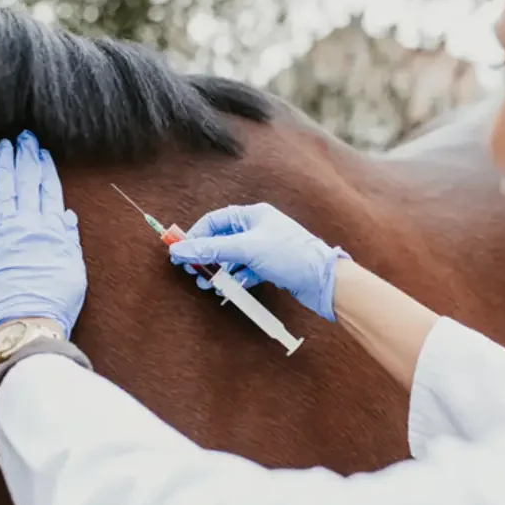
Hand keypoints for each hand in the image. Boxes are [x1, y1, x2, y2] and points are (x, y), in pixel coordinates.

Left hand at [0, 131, 85, 342]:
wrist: (28, 322)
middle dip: (26, 157)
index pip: (50, 191)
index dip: (46, 168)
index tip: (43, 152)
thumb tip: (67, 217)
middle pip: (27, 183)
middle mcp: (28, 225)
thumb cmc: (55, 302)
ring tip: (5, 145)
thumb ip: (69, 240)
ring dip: (5, 164)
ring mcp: (3, 232)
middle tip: (24, 137)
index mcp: (53, 231)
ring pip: (4, 189)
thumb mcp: (74, 270)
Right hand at [168, 203, 348, 320]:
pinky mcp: (270, 266)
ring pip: (231, 258)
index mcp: (253, 215)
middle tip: (192, 273)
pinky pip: (244, 271)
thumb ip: (212, 249)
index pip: (214, 221)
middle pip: (220, 240)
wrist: (324, 281)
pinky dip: (234, 279)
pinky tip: (230, 289)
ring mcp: (264, 248)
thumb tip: (181, 249)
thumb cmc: (291, 256)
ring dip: (218, 271)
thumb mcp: (247, 249)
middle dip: (205, 257)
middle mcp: (258, 228)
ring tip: (208, 285)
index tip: (180, 253)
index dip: (195, 236)